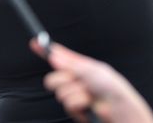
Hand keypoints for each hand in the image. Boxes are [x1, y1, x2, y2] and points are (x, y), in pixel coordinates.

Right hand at [34, 40, 152, 122]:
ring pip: (59, 92)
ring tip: (89, 94)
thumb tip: (53, 56)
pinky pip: (67, 105)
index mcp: (80, 66)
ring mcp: (74, 95)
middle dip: (61, 79)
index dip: (47, 51)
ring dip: (75, 92)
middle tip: (74, 80)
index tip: (35, 43)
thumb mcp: (91, 70)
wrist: (118, 109)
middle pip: (53, 78)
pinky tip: (88, 104)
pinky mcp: (75, 110)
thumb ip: (70, 64)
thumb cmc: (110, 86)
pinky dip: (78, 103)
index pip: (60, 56)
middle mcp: (75, 80)